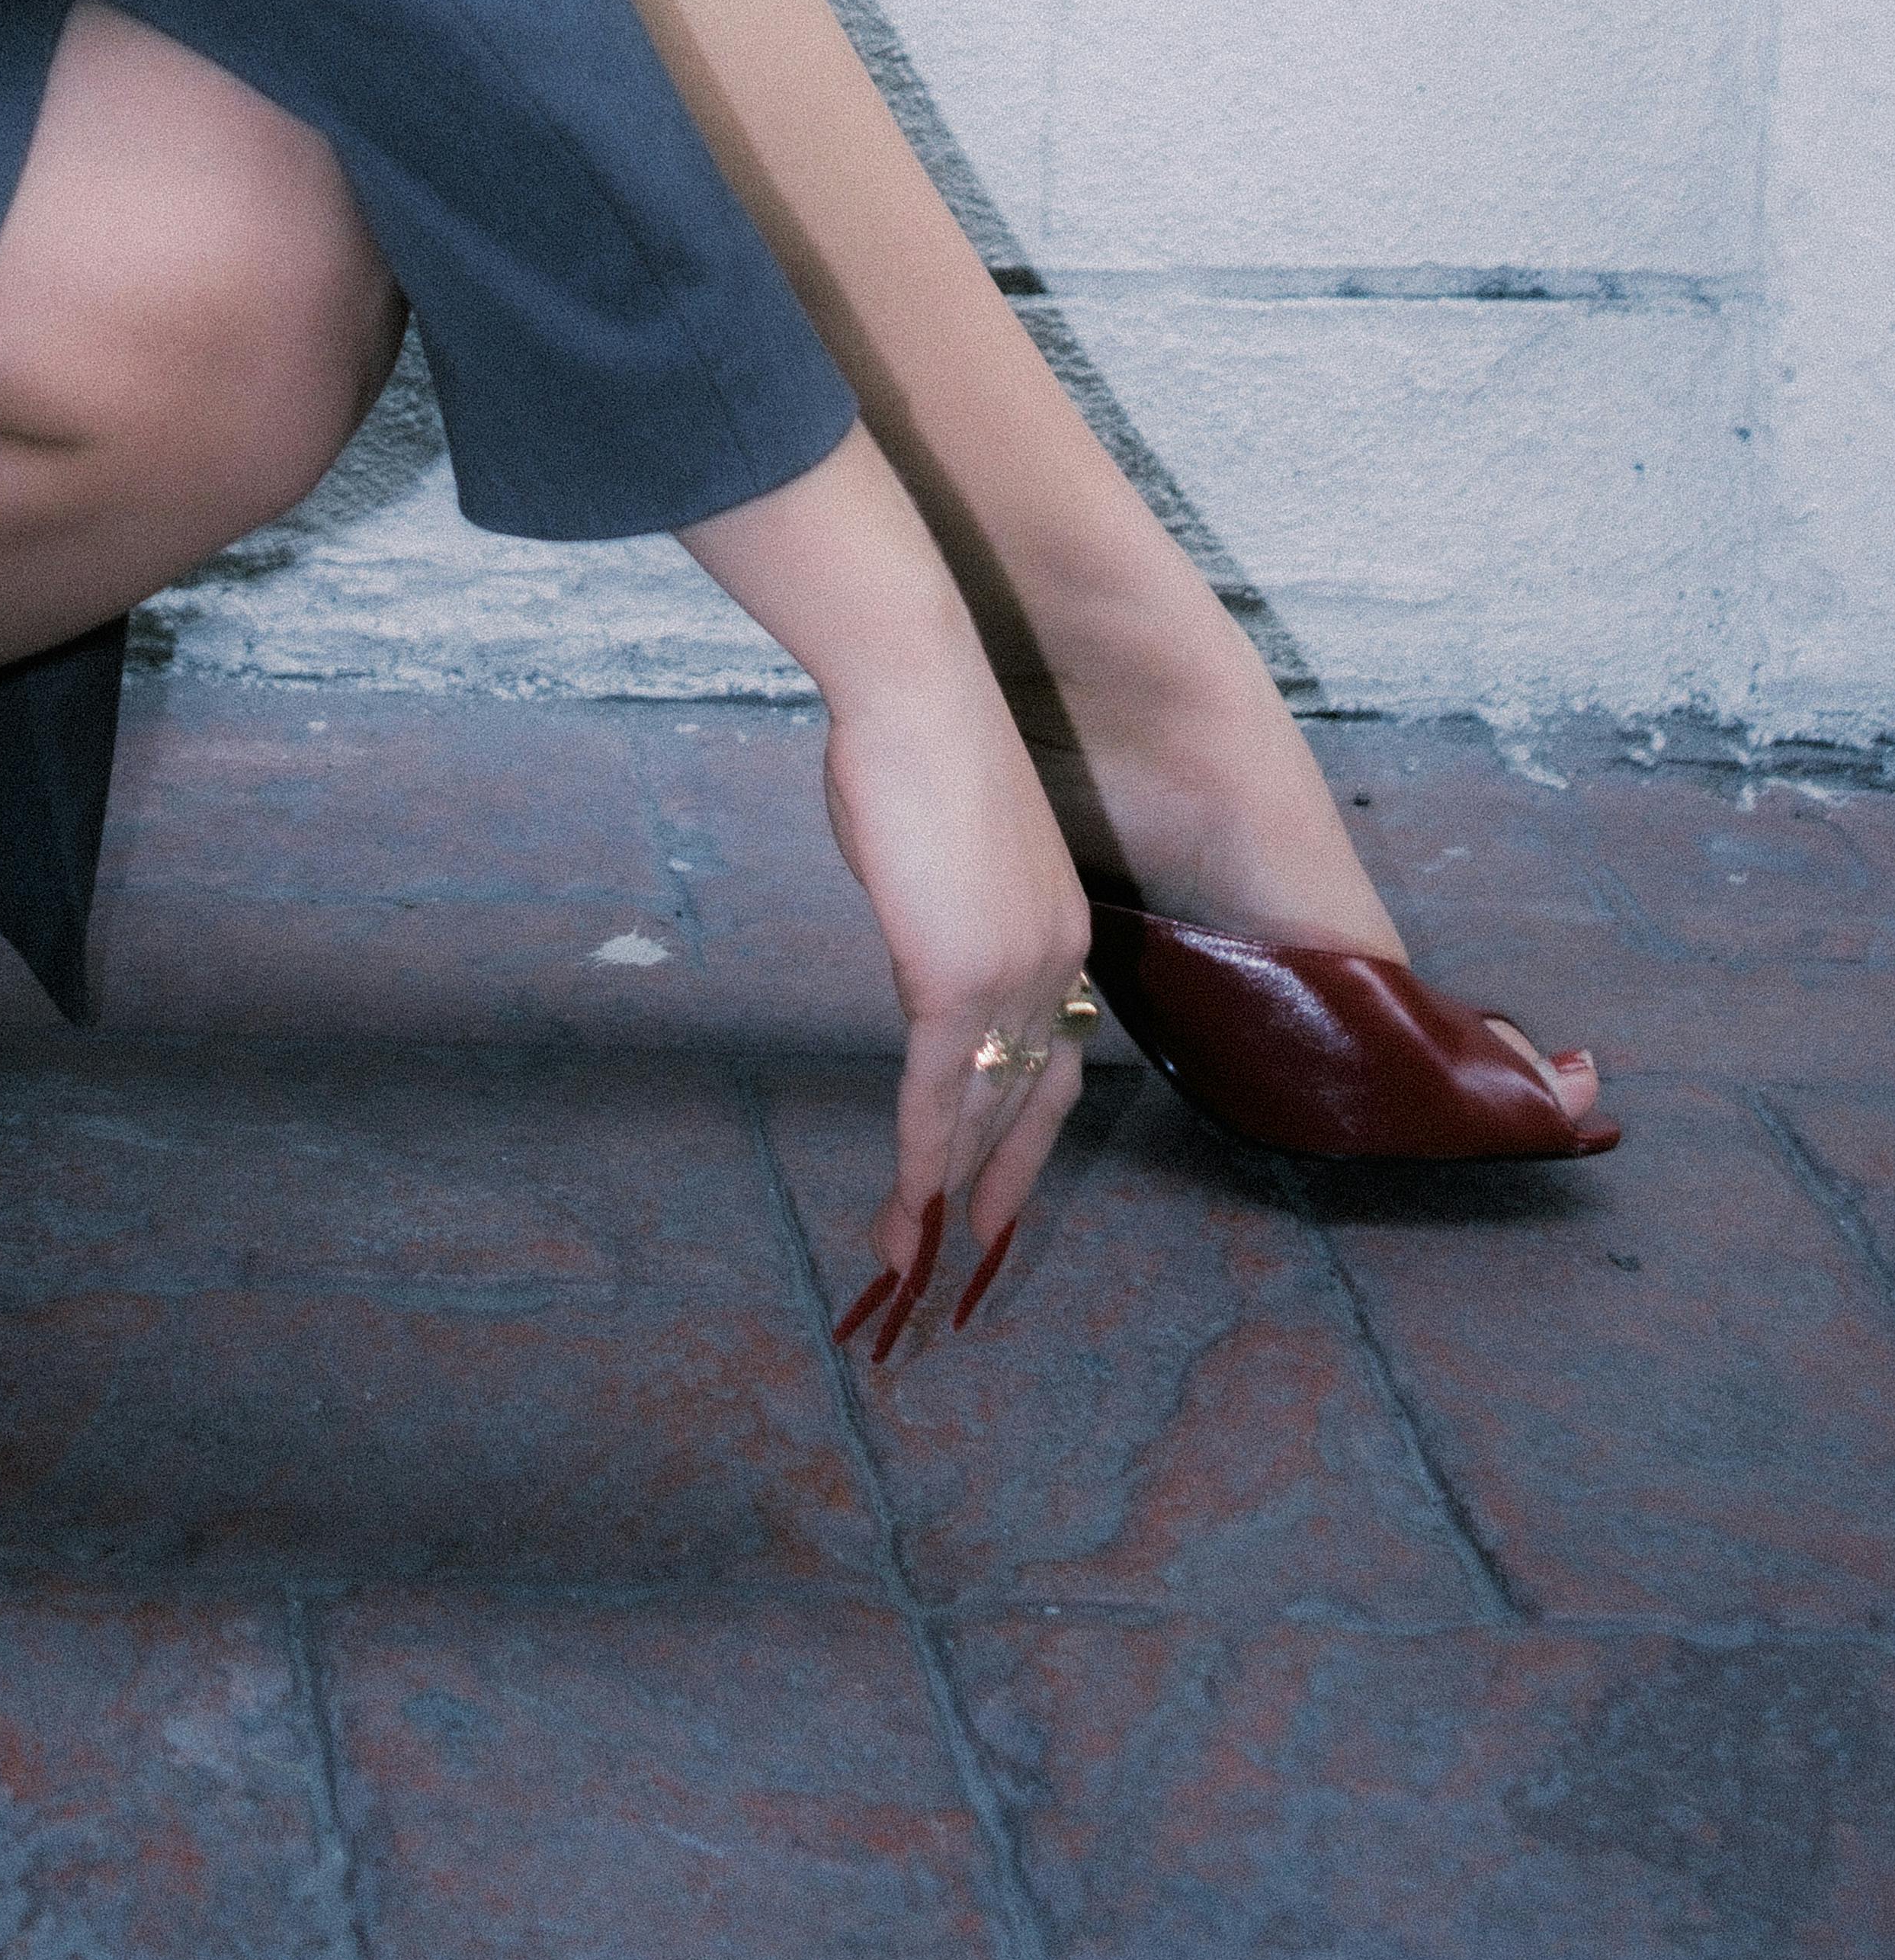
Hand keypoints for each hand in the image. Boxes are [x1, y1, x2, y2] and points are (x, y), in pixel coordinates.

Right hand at [679, 422, 1089, 1346]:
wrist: (915, 687)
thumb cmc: (905, 736)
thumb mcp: (933, 837)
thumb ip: (932, 900)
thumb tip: (908, 924)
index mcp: (1056, 924)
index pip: (1051, 1050)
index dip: (1024, 1123)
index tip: (999, 1175)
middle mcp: (1052, 963)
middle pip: (1031, 1102)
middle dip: (999, 1189)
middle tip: (974, 1261)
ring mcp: (1009, 976)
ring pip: (978, 1118)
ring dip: (943, 1205)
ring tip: (910, 1272)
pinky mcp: (952, 982)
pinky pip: (935, 1103)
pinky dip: (919, 1173)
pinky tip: (902, 1226)